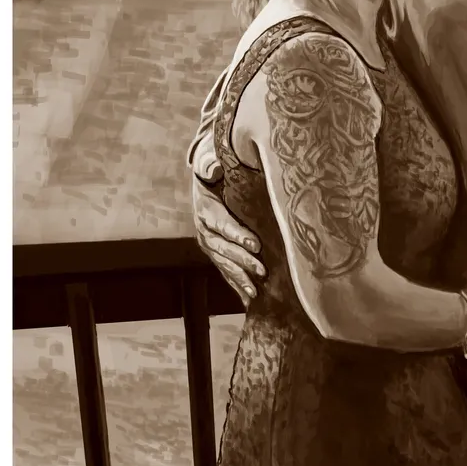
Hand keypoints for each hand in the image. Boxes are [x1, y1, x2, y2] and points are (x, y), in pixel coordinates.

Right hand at [192, 176, 266, 305]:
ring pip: (224, 264)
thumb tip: (214, 167)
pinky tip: (248, 299)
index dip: (237, 235)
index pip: (222, 224)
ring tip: (254, 292)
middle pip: (224, 249)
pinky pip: (225, 271)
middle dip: (243, 261)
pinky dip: (236, 285)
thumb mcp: (213, 166)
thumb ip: (212, 166)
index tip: (255, 244)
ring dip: (239, 278)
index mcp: (206, 210)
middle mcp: (204, 231)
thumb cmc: (216, 176)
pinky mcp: (216, 254)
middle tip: (262, 270)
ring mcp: (209, 245)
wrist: (205, 184)